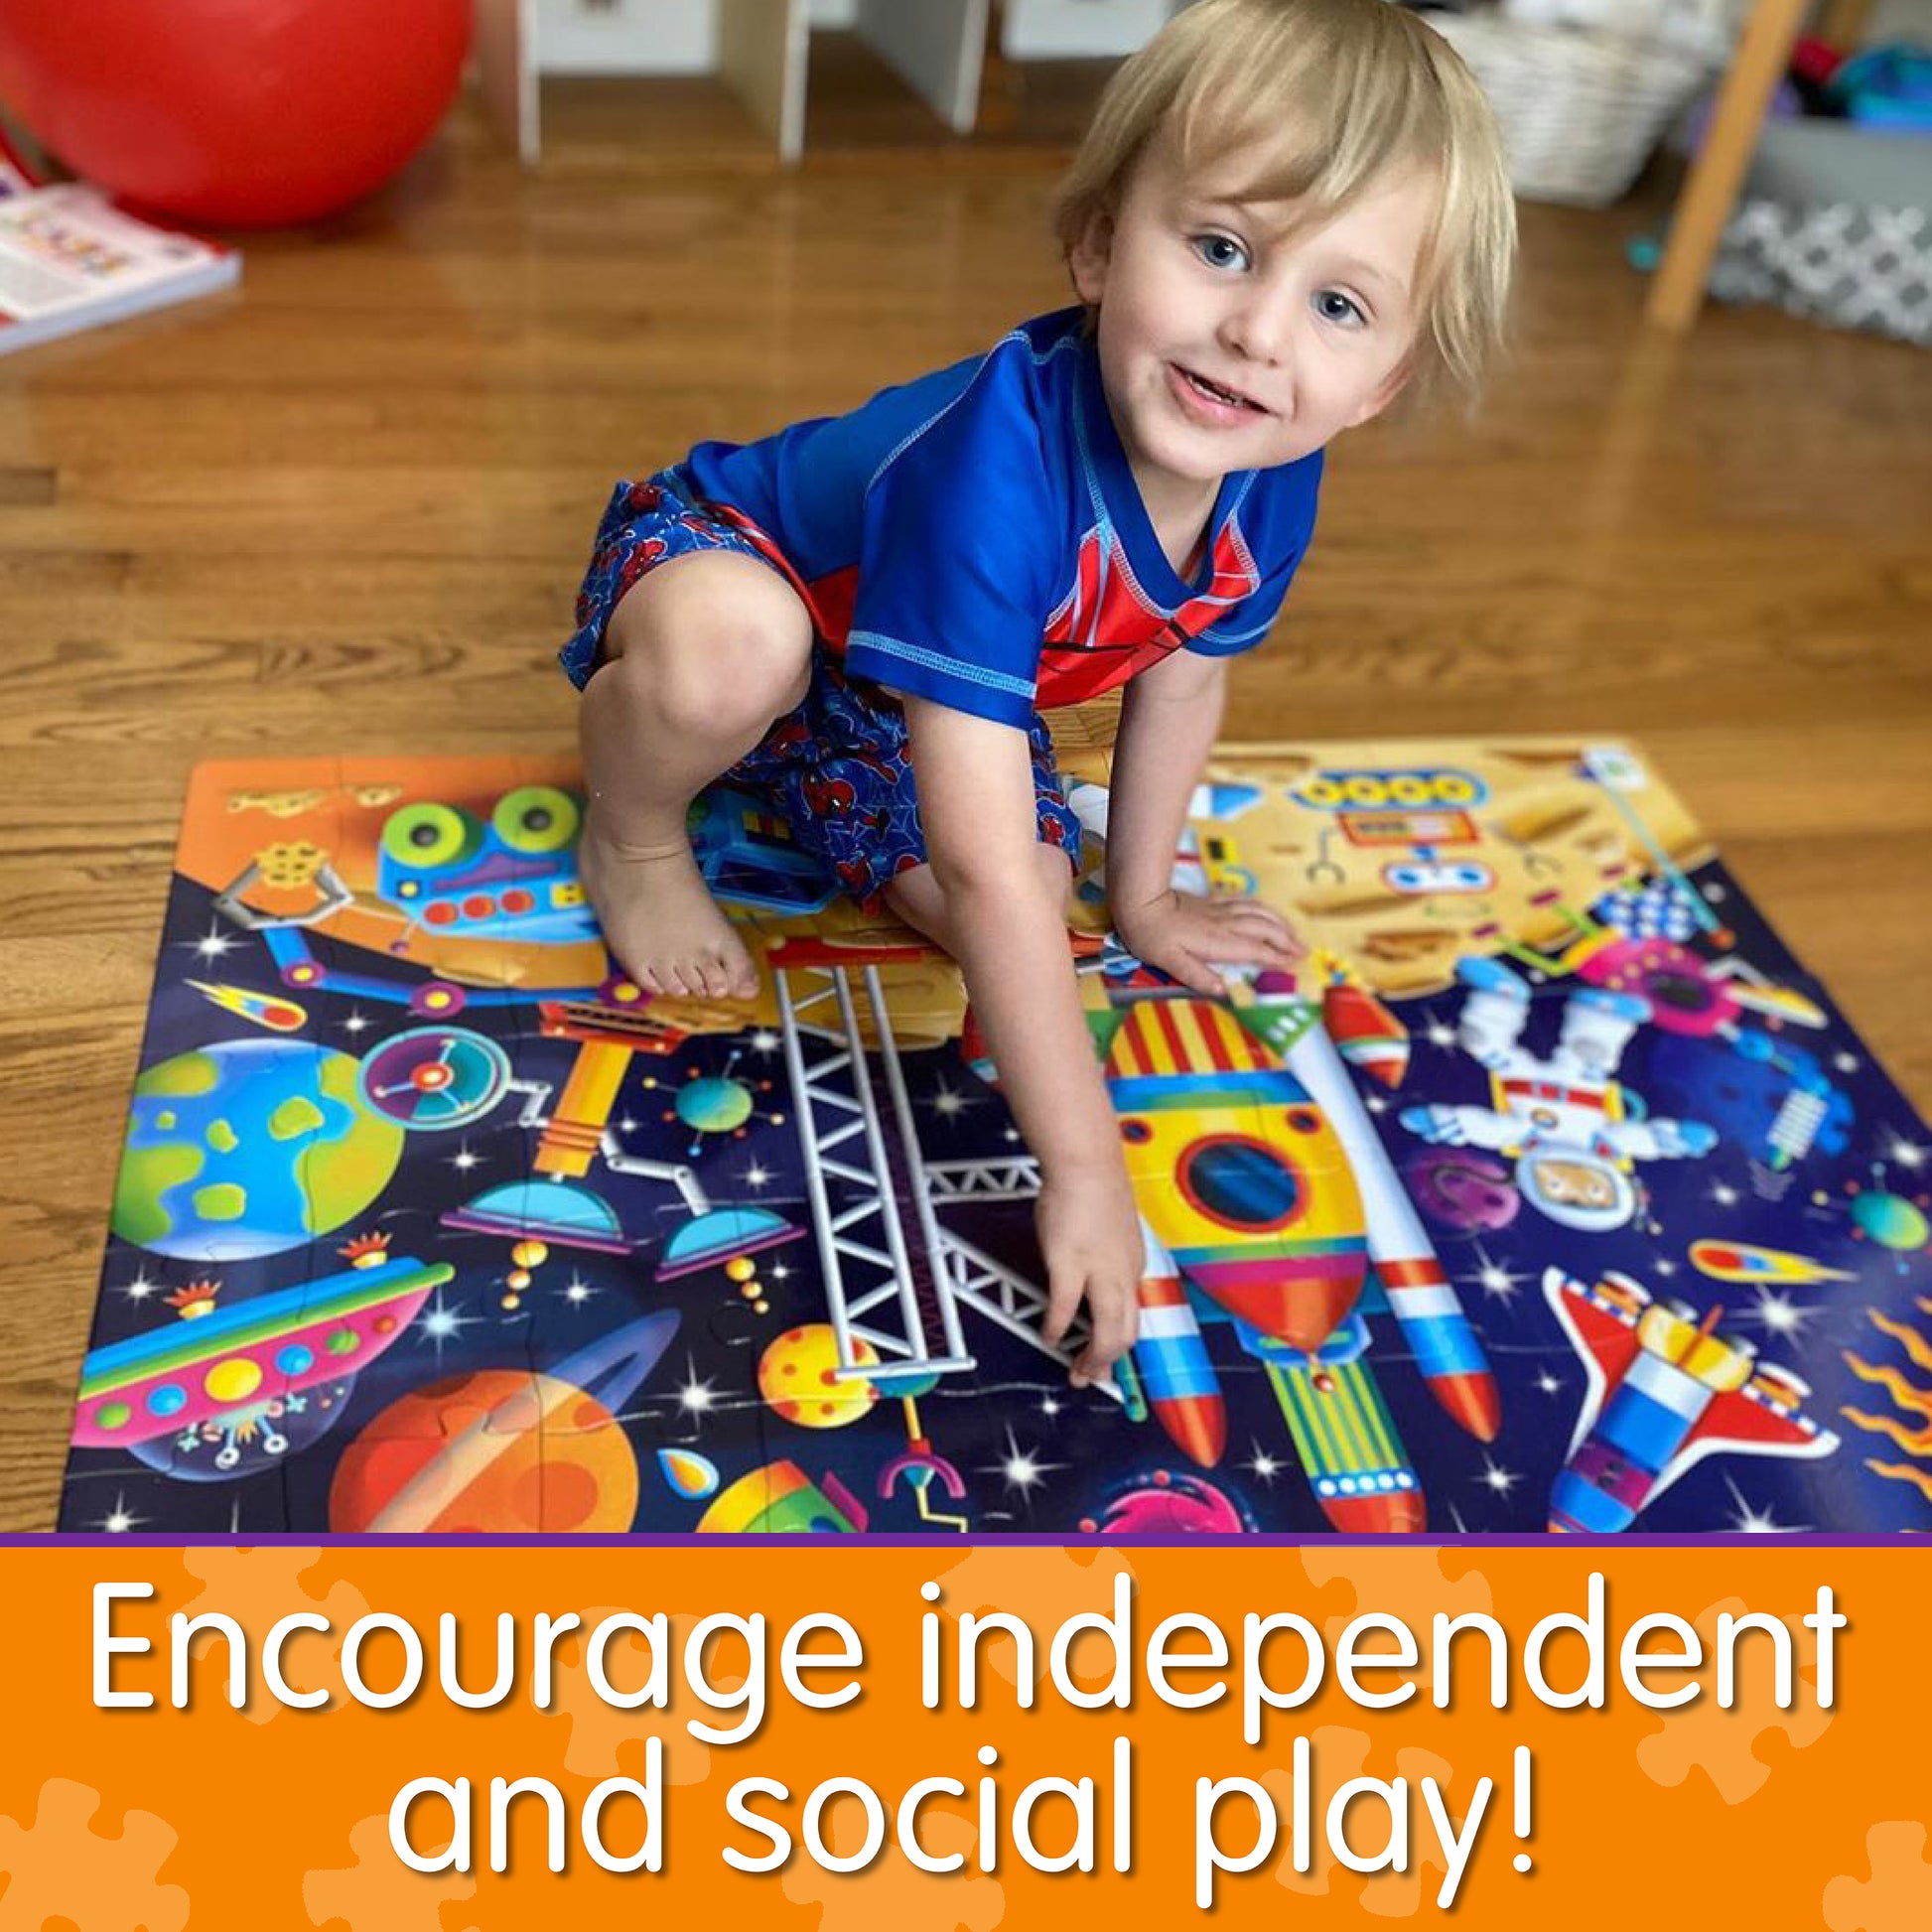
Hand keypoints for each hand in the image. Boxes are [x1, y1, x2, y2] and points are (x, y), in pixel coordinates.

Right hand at [1035, 1165, 1141, 1387]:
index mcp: (1134, 1265)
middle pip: (1126, 1333)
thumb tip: (1092, 1277)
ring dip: (1093, 1359)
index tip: (1103, 1357)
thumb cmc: (1093, 1188)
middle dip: (1108, 1363)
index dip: (1118, 1343)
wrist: (1087, 1162)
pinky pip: (1065, 1309)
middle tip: (1090, 1376)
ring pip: (1109, 1332)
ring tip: (1076, 1372)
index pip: (1133, 1316)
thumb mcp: (1110, 1231)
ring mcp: (1099, 1270)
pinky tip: (1049, 1336)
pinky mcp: (1070, 1263)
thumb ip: (1106, 1257)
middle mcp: (1124, 1273)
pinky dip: (1058, 1329)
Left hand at [1113, 886, 1304, 997]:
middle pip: (1265, 930)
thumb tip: (1222, 991)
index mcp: (1217, 942)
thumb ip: (1197, 976)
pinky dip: (1263, 908)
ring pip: (1259, 914)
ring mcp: (1220, 911)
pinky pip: (1246, 902)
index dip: (1277, 958)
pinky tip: (1267, 913)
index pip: (1255, 951)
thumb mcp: (1169, 962)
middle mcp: (1225, 925)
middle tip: (1305, 951)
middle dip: (1287, 940)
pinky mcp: (1213, 902)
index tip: (1295, 964)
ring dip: (1280, 923)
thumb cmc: (1152, 935)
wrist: (1141, 902)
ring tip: (1294, 933)